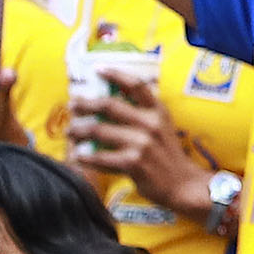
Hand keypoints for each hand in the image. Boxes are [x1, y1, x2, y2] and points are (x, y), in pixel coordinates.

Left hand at [66, 71, 213, 221]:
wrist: (182, 184)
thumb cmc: (167, 155)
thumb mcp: (162, 127)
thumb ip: (142, 114)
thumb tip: (109, 104)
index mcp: (158, 111)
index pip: (136, 85)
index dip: (115, 74)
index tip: (97, 69)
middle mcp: (150, 123)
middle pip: (109, 105)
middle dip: (85, 104)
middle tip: (72, 105)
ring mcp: (142, 143)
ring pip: (99, 131)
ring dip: (79, 130)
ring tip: (70, 132)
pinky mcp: (133, 163)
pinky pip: (101, 157)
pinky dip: (85, 156)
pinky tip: (78, 155)